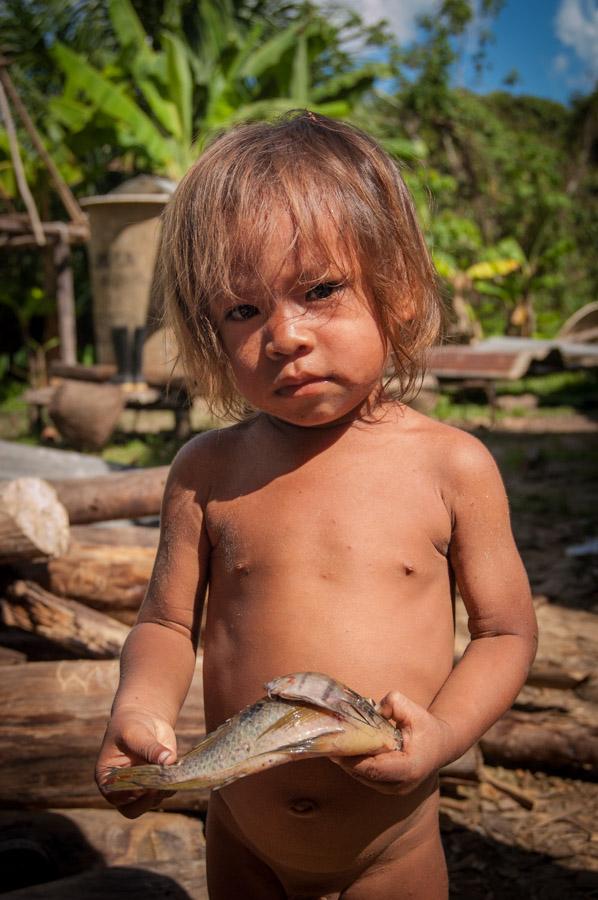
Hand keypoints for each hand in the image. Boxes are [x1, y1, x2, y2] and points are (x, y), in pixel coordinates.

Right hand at [95, 708, 176, 818]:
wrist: (144, 717)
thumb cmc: (131, 725)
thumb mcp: (136, 733)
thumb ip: (149, 747)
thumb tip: (168, 760)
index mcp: (108, 778)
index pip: (116, 797)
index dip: (129, 796)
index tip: (144, 787)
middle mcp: (123, 788)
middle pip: (134, 809)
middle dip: (147, 801)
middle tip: (158, 787)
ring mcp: (143, 787)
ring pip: (153, 801)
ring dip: (163, 790)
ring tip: (170, 771)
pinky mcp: (160, 781)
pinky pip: (167, 790)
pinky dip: (174, 783)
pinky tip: (177, 769)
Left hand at [331, 690, 454, 794]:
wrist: (443, 745)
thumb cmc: (427, 726)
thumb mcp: (413, 710)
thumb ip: (393, 704)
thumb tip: (372, 707)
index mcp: (409, 768)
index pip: (374, 768)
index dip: (352, 759)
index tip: (335, 747)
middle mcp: (402, 784)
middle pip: (364, 774)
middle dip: (345, 759)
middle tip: (327, 743)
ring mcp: (396, 790)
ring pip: (363, 778)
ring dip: (348, 763)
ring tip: (332, 746)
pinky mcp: (390, 788)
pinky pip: (368, 778)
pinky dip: (355, 765)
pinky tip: (345, 751)